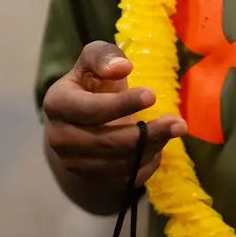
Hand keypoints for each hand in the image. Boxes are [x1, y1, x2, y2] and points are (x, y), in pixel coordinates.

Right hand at [43, 41, 185, 196]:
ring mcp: (73, 163)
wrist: (79, 119)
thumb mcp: (93, 60)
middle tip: (179, 123)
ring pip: (118, 162)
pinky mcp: (90, 179)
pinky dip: (146, 163)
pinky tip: (159, 146)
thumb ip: (104, 57)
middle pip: (108, 141)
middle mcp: (59, 138)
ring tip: (175, 130)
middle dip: (148, 133)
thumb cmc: (91, 84)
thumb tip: (122, 68)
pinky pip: (124, 178)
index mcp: (57, 104)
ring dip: (152, 147)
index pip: (89, 109)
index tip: (151, 95)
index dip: (120, 104)